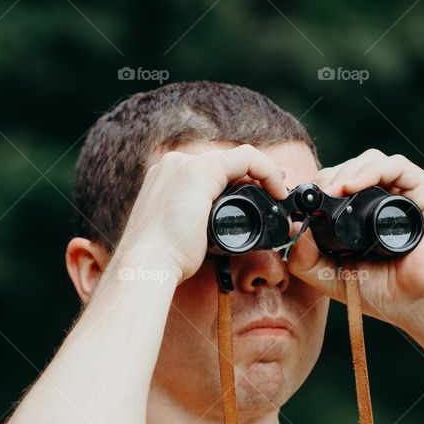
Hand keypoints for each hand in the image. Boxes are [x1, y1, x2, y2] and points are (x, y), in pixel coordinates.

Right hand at [114, 144, 289, 283]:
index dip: (236, 179)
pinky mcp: (201, 172)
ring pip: (235, 158)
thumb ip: (192, 220)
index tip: (257, 193)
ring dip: (262, 172)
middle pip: (222, 163)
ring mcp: (184, 165)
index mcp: (164, 178)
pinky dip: (266, 170)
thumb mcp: (176, 232)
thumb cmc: (160, 259)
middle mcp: (172, 165)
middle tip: (273, 191)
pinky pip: (246, 158)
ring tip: (277, 191)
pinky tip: (277, 189)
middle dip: (252, 175)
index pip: (208, 171)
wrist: (146, 265)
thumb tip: (213, 228)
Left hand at [285, 148, 423, 329]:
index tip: (303, 200)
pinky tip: (352, 186)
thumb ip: (305, 259)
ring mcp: (407, 195)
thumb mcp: (330, 276)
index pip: (338, 183)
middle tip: (317, 194)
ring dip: (346, 170)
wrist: (419, 305)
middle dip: (330, 175)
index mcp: (364, 214)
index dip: (320, 185)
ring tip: (333, 191)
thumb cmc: (382, 292)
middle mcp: (386, 200)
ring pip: (371, 161)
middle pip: (352, 167)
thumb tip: (290, 230)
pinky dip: (371, 170)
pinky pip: (397, 166)